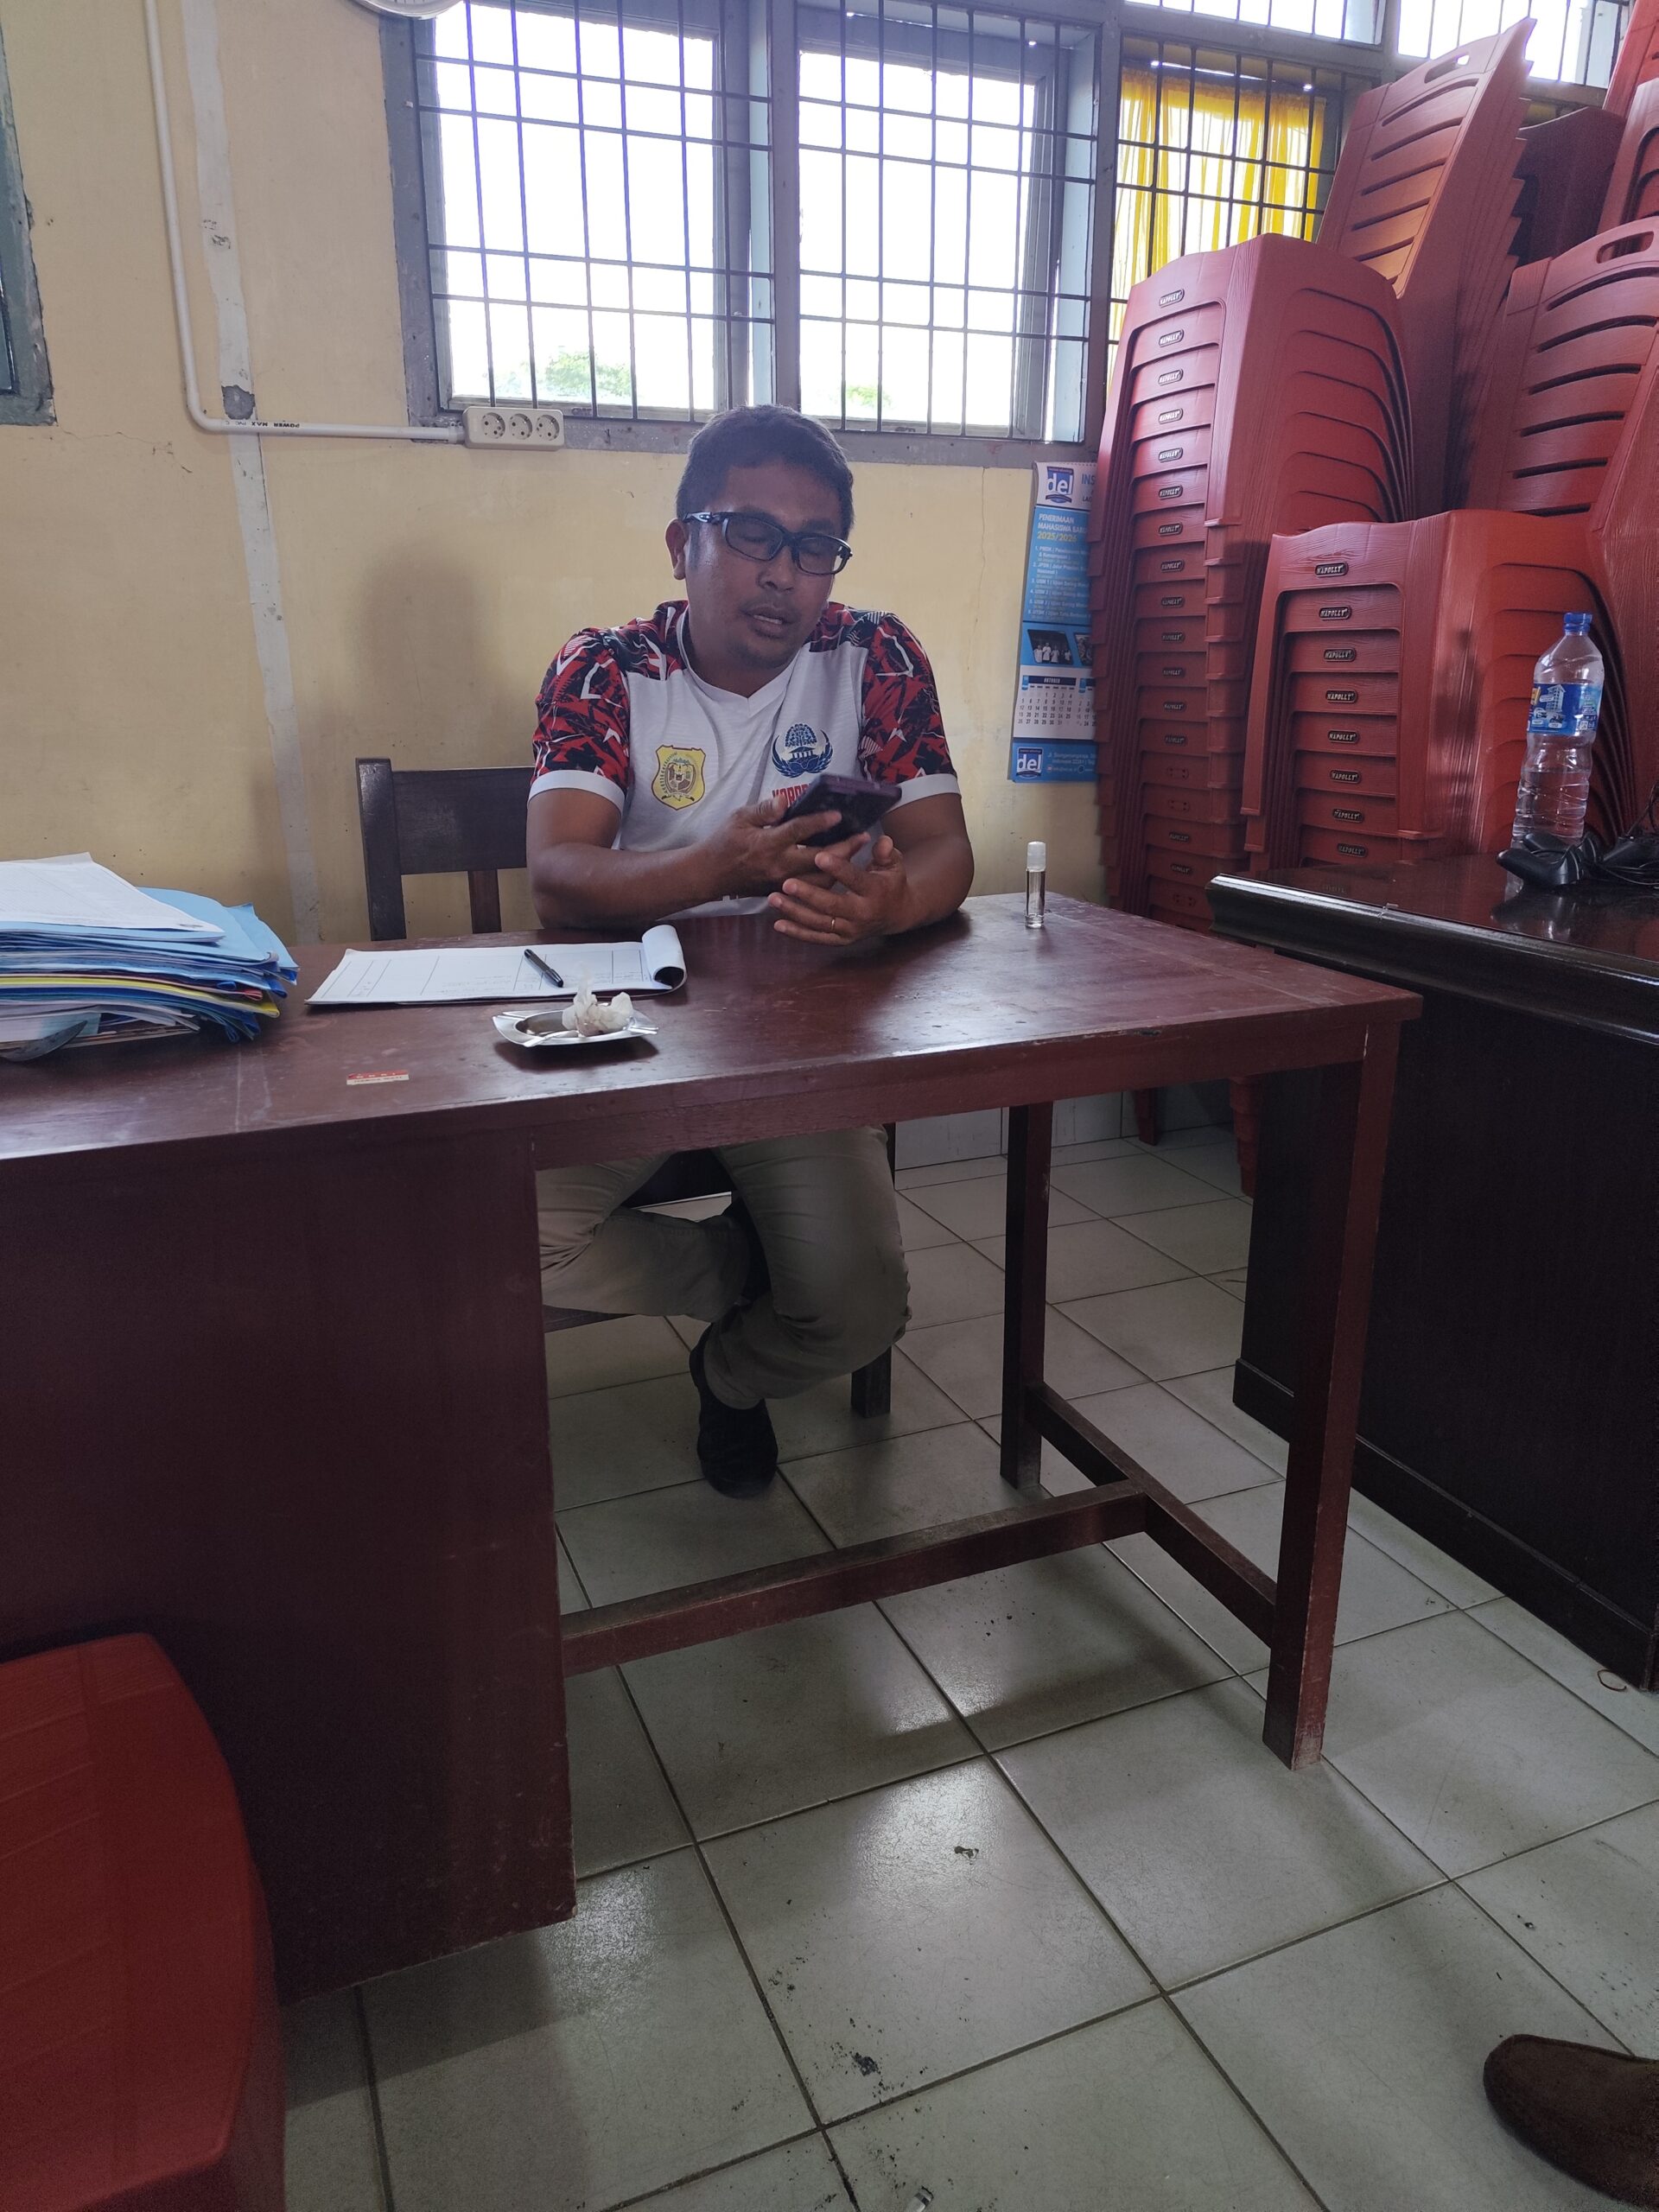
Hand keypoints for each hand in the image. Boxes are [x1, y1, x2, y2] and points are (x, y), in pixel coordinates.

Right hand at [702, 796, 855, 898]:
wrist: (710, 875)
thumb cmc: (724, 841)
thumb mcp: (739, 818)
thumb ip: (764, 810)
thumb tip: (785, 799)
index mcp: (767, 844)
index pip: (798, 831)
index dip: (819, 822)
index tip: (838, 814)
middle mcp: (778, 865)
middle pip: (818, 860)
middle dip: (843, 849)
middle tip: (862, 836)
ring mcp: (782, 882)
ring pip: (819, 881)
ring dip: (840, 868)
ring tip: (855, 852)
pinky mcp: (783, 892)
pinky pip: (811, 890)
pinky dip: (827, 881)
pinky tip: (839, 869)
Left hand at [769, 834, 911, 944]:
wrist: (896, 914)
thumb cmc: (890, 881)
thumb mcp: (893, 864)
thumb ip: (885, 852)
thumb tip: (881, 841)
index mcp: (875, 892)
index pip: (855, 879)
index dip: (838, 868)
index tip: (819, 857)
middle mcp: (862, 914)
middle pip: (832, 905)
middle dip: (808, 894)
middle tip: (787, 883)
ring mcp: (850, 930)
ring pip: (819, 923)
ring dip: (795, 912)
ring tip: (774, 898)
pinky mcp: (841, 940)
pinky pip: (816, 938)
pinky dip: (797, 933)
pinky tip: (778, 924)